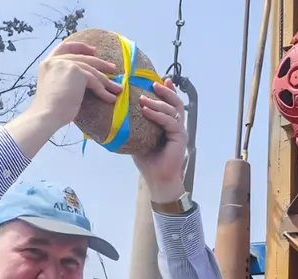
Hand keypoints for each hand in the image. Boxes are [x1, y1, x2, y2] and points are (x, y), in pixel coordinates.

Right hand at [27, 41, 121, 129]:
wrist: (47, 115)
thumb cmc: (51, 110)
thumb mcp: (57, 88)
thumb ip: (66, 79)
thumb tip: (85, 81)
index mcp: (48, 64)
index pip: (64, 48)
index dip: (80, 47)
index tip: (93, 50)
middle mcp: (55, 61)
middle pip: (82, 58)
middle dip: (100, 63)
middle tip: (112, 68)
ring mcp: (66, 64)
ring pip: (91, 70)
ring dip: (106, 81)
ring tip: (117, 88)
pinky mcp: (76, 71)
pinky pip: (94, 80)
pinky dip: (104, 90)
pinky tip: (110, 98)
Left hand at [132, 79, 187, 203]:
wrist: (157, 178)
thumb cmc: (147, 160)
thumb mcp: (139, 137)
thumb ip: (136, 124)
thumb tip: (118, 112)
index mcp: (168, 125)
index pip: (170, 104)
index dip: (167, 91)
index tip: (159, 80)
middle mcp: (176, 126)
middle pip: (176, 103)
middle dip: (166, 91)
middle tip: (153, 84)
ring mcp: (179, 132)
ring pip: (174, 110)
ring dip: (159, 102)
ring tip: (144, 99)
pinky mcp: (180, 138)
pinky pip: (171, 123)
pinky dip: (159, 115)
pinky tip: (147, 111)